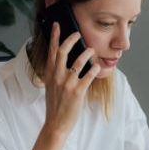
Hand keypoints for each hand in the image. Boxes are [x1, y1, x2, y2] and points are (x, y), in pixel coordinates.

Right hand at [44, 22, 99, 136]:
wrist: (56, 124)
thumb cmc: (55, 105)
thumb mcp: (51, 87)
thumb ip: (55, 74)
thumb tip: (64, 62)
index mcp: (50, 75)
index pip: (51, 51)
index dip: (54, 37)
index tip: (57, 25)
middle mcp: (57, 77)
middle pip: (62, 51)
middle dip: (71, 39)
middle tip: (78, 33)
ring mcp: (67, 84)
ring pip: (78, 62)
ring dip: (87, 53)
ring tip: (92, 50)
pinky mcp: (77, 92)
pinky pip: (89, 76)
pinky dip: (95, 69)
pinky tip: (98, 67)